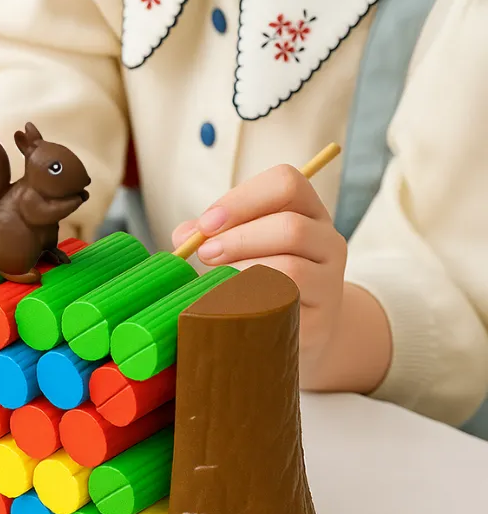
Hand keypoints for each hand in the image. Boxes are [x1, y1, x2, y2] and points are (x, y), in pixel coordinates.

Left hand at [172, 164, 347, 379]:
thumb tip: (183, 236)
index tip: (205, 224)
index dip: (242, 200)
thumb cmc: (261, 282)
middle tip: (204, 255)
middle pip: (289, 226)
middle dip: (238, 238)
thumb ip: (212, 236)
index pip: (286, 183)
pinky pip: (287, 305)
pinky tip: (231, 304)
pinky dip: (253, 301)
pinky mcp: (321, 319)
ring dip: (244, 271)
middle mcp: (327, 241)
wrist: (298, 329)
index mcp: (308, 212)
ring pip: (291, 267)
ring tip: (215, 281)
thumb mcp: (242, 249)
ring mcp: (329, 281)